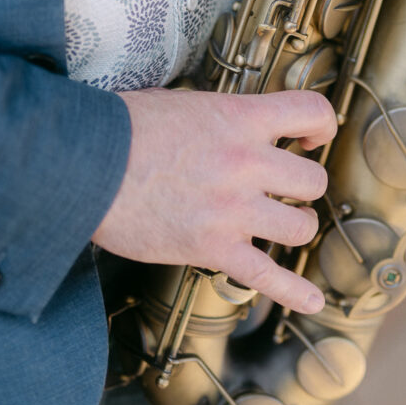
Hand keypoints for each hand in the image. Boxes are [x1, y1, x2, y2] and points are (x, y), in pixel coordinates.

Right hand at [92, 88, 336, 313]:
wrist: (84, 165)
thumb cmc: (124, 129)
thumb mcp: (183, 103)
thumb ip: (220, 116)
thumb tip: (230, 122)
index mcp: (241, 119)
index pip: (313, 112)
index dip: (321, 125)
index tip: (309, 139)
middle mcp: (246, 162)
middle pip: (313, 181)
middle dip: (303, 186)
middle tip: (284, 189)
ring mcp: (232, 208)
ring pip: (301, 227)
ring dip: (294, 227)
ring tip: (281, 223)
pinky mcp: (212, 247)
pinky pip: (267, 276)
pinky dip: (293, 291)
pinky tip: (310, 301)